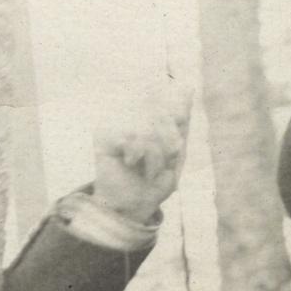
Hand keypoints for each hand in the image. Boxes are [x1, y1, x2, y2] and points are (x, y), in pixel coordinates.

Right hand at [90, 91, 190, 223]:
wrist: (134, 205)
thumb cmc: (156, 178)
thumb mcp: (176, 148)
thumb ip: (180, 117)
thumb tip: (187, 85)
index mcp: (150, 110)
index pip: (170, 96)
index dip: (177, 116)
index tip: (175, 142)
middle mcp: (132, 109)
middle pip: (162, 111)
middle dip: (170, 143)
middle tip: (164, 161)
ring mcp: (116, 118)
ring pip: (148, 127)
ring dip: (155, 156)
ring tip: (149, 168)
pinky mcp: (103, 132)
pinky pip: (131, 137)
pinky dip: (138, 156)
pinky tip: (132, 164)